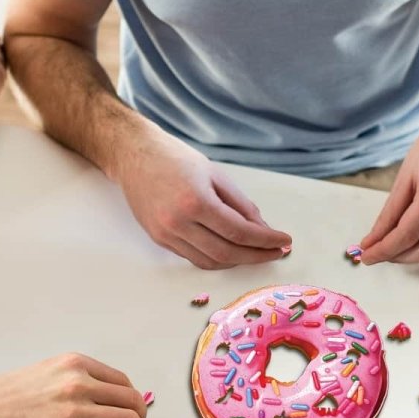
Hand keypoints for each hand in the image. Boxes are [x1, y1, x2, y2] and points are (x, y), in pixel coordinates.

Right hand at [0, 353, 147, 417]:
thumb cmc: (10, 393)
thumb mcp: (50, 370)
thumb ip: (77, 377)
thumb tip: (104, 392)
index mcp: (76, 365)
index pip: (122, 381)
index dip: (132, 397)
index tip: (130, 408)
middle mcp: (79, 384)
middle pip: (131, 400)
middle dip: (139, 415)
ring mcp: (73, 412)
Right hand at [111, 128, 290, 268]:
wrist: (134, 156)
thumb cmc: (175, 159)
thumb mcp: (216, 174)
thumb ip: (241, 204)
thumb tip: (262, 228)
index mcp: (196, 201)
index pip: (239, 231)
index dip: (265, 240)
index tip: (284, 242)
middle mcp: (178, 222)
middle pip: (227, 253)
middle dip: (256, 256)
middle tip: (276, 252)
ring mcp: (166, 234)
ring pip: (210, 261)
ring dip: (237, 261)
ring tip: (256, 253)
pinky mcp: (159, 240)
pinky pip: (193, 258)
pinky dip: (216, 258)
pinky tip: (231, 250)